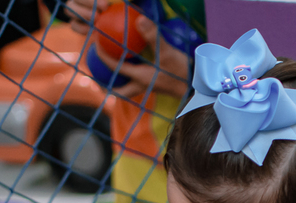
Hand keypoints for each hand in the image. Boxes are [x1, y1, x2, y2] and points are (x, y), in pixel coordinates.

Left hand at [65, 0, 189, 97]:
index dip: (103, 56)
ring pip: (130, 90)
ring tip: (114, 76)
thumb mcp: (167, 52)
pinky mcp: (159, 87)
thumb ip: (153, 36)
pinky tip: (138, 69)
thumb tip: (140, 19)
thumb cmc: (182, 72)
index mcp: (140, 77)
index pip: (115, 67)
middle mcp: (143, 86)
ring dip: (121, 84)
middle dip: (107, 85)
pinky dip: (136, 79)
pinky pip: (142, 84)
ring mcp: (151, 88)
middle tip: (98, 77)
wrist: (199, 88)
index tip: (95, 46)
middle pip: (120, 90)